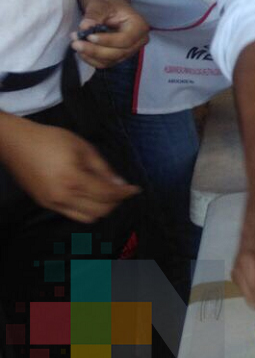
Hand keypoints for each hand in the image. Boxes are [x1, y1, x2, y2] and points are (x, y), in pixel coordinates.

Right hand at [0, 118, 139, 223]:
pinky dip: (86, 209)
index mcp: (73, 180)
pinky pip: (72, 215)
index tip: (135, 189)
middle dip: (115, 202)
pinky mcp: (45, 204)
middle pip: (100, 210)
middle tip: (121, 190)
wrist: (17, 143)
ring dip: (101, 208)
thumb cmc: (51, 140)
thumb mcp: (83, 148)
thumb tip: (120, 183)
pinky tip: (89, 195)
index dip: (124, 193)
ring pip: (87, 218)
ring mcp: (52, 203)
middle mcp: (62, 196)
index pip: (107, 195)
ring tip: (106, 193)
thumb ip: (103, 169)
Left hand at [71, 0, 149, 67]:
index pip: (126, 39)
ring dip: (91, 55)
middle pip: (118, 53)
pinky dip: (91, 59)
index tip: (89, 36)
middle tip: (76, 43)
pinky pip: (105, 63)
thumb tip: (85, 26)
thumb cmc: (109, 5)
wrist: (110, 10)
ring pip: (111, 60)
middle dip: (95, 50)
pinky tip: (81, 51)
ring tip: (76, 44)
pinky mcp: (119, 57)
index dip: (108, 40)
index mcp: (139, 26)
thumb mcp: (102, 4)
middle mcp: (138, 41)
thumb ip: (94, 14)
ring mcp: (130, 51)